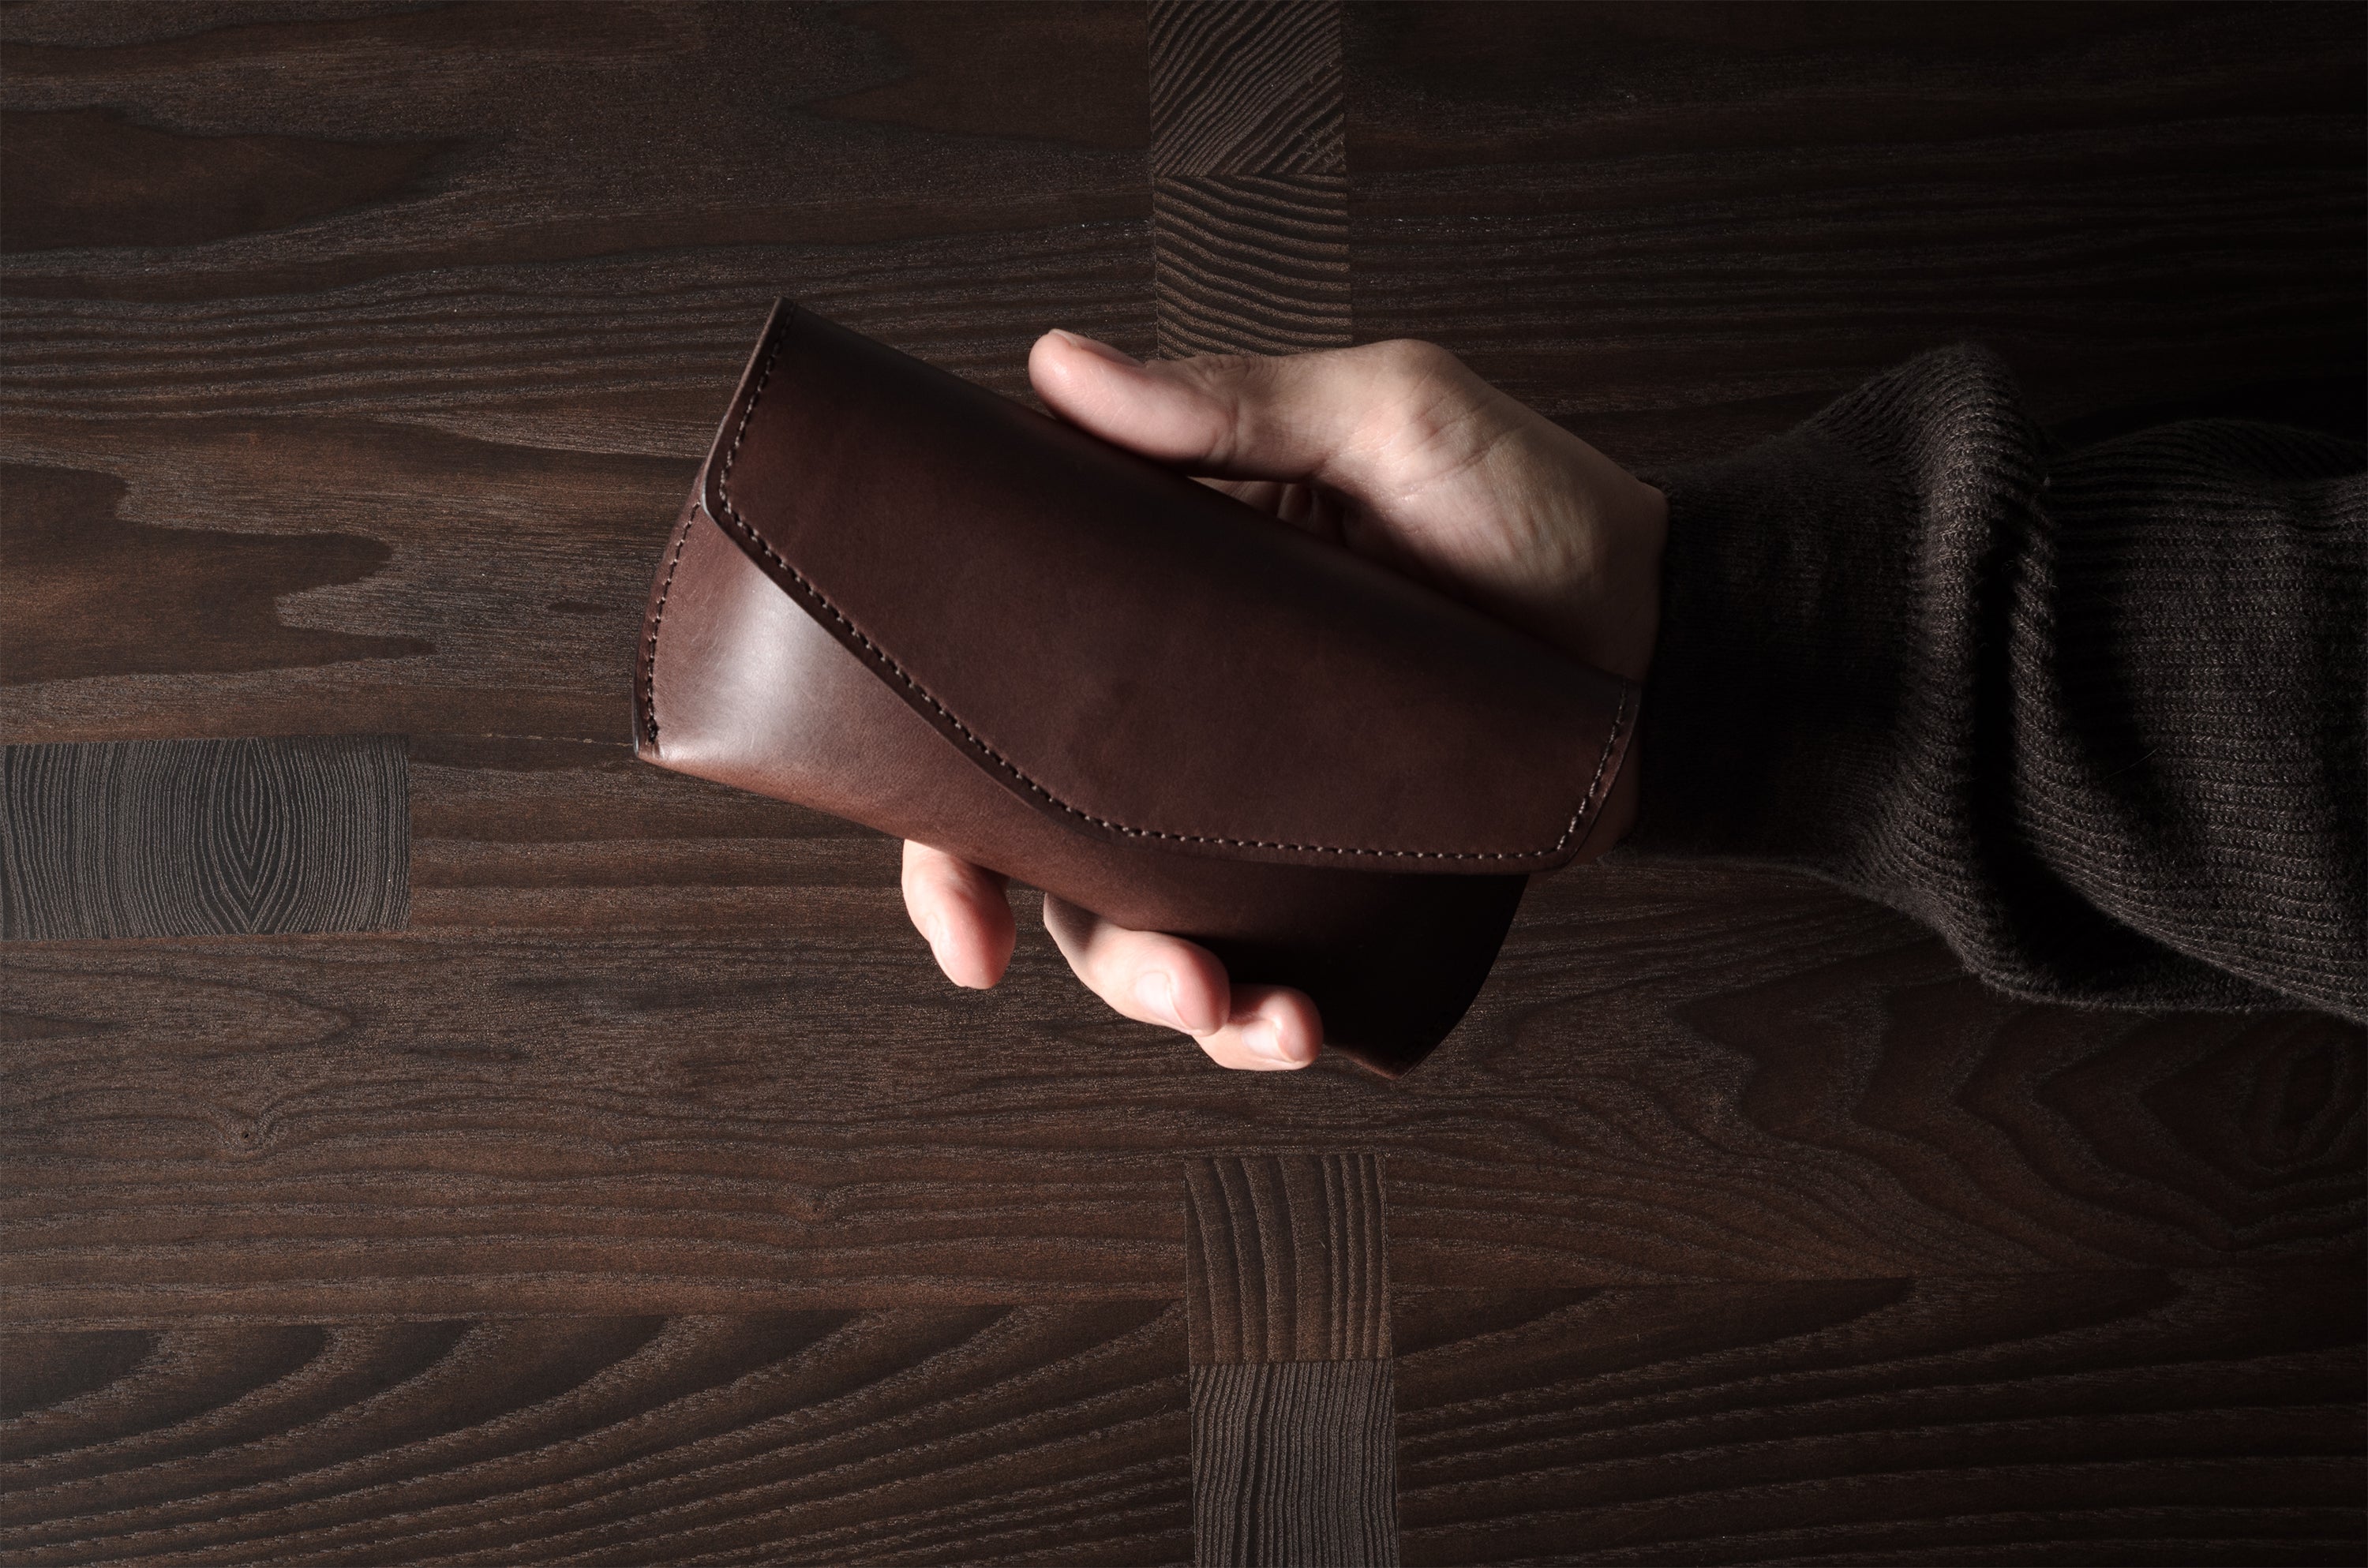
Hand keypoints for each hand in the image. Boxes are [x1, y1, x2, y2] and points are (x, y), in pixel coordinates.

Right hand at [902, 331, 1667, 1069]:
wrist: (1677, 641)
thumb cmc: (1537, 510)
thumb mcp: (1394, 420)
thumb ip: (1239, 404)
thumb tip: (1056, 367)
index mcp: (1155, 594)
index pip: (996, 692)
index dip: (937, 798)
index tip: (953, 895)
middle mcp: (1182, 713)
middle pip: (1044, 841)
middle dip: (1025, 926)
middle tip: (1040, 968)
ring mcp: (1253, 806)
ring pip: (1142, 928)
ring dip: (1161, 994)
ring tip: (1243, 1016)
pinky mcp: (1335, 879)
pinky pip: (1264, 968)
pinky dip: (1262, 1021)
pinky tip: (1300, 1028)